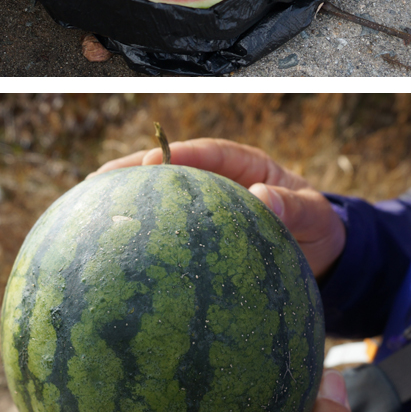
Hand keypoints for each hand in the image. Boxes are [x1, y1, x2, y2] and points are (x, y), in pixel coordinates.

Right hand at [95, 138, 345, 278]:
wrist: (323, 258)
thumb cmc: (318, 230)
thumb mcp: (314, 217)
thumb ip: (293, 206)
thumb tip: (263, 197)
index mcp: (244, 167)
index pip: (205, 153)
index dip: (176, 155)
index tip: (151, 163)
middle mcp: (217, 181)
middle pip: (168, 170)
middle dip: (130, 172)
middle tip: (97, 181)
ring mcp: (203, 207)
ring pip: (158, 196)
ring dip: (125, 197)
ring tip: (87, 205)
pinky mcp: (195, 231)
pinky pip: (164, 225)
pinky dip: (138, 228)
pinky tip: (108, 239)